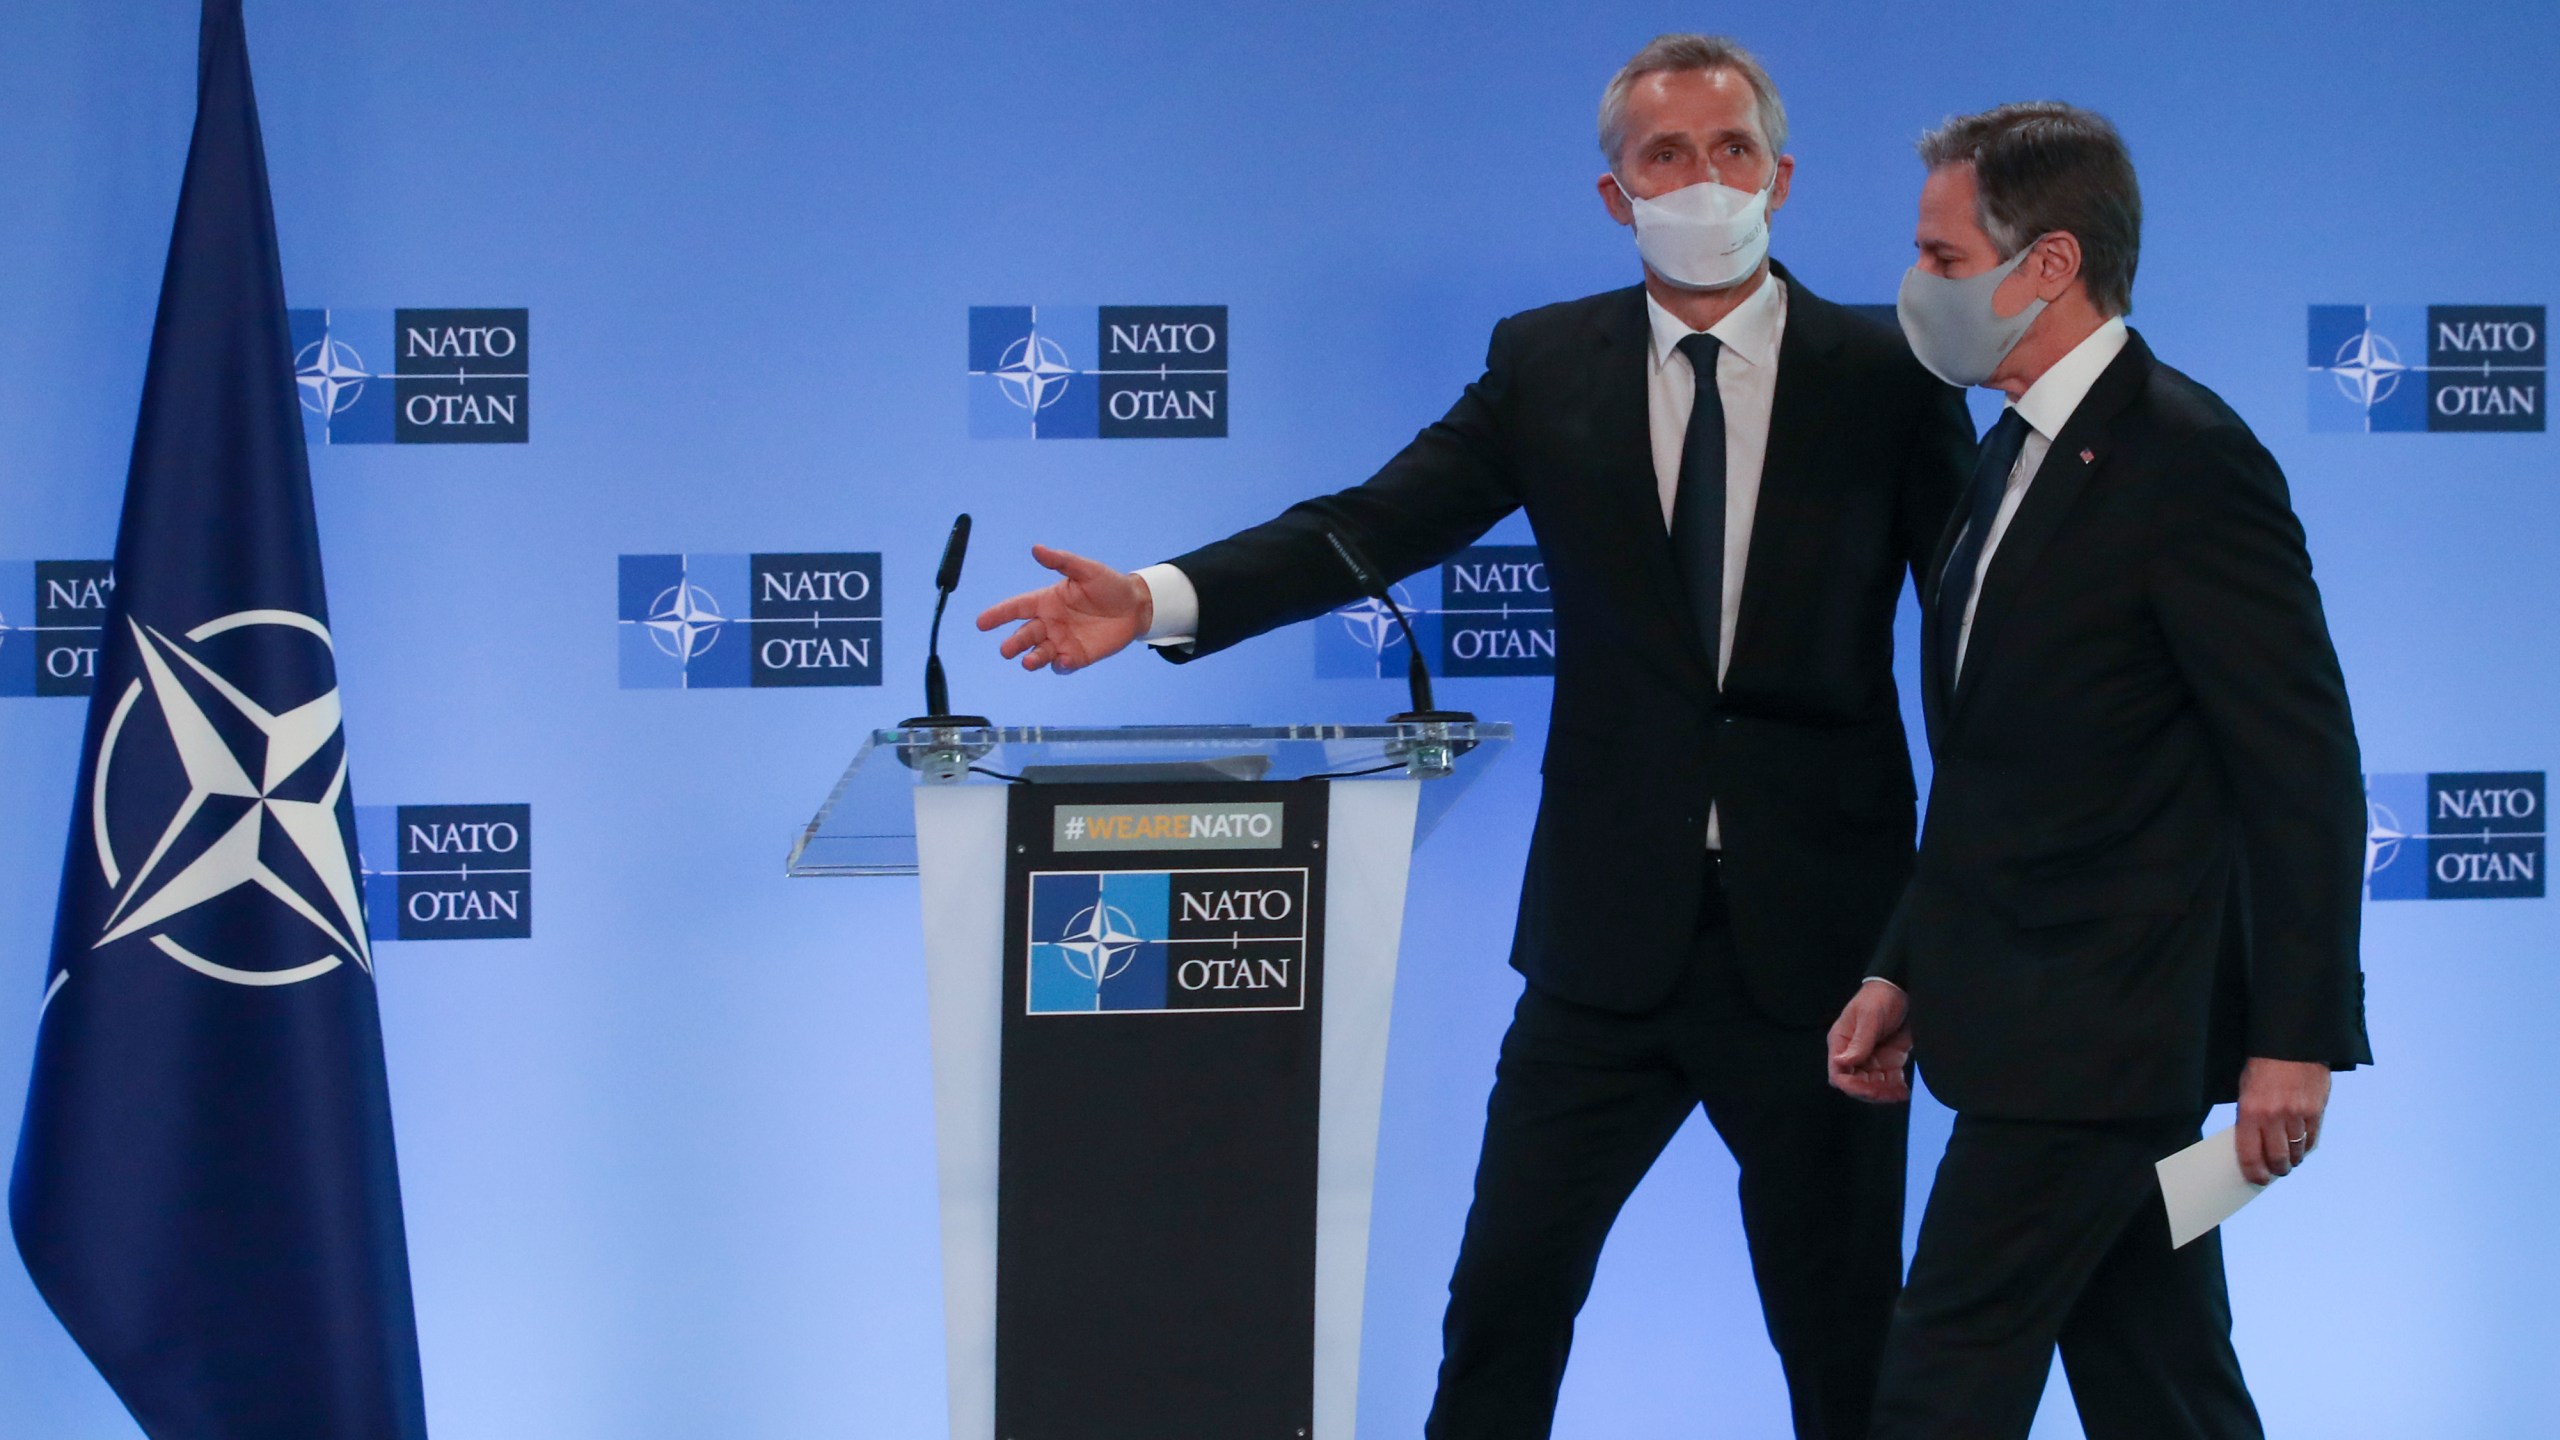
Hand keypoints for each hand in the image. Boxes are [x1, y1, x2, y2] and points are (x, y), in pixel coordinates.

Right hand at [974, 544, 1153, 673]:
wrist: (1135, 606)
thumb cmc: (1108, 585)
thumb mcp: (1086, 570)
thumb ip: (1061, 561)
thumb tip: (1037, 548)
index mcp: (1046, 601)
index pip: (1016, 607)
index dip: (998, 614)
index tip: (981, 622)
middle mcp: (1049, 623)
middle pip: (1024, 635)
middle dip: (1014, 643)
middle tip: (1006, 650)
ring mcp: (1062, 641)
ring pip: (1039, 653)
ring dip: (1032, 659)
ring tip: (1028, 662)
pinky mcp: (1077, 656)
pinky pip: (1062, 664)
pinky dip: (1059, 665)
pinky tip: (1063, 661)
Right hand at [1827, 979, 1913, 1103]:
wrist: (1903, 989)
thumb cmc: (1880, 998)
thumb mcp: (1869, 1018)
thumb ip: (1859, 1043)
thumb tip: (1841, 1063)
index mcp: (1841, 1042)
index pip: (1838, 1072)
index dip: (1851, 1085)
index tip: (1869, 1089)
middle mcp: (1853, 1054)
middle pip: (1856, 1083)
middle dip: (1871, 1091)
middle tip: (1890, 1092)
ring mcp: (1871, 1058)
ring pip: (1873, 1086)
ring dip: (1885, 1093)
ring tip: (1901, 1093)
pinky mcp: (1888, 1060)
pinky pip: (1888, 1081)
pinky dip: (1895, 1089)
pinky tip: (1904, 1091)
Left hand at [2234, 1057, 2329, 1184]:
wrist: (2290, 1044)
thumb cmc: (2262, 1069)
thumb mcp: (2246, 1091)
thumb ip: (2250, 1119)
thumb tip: (2255, 1149)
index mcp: (2250, 1111)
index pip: (2249, 1153)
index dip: (2253, 1172)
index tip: (2257, 1179)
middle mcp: (2273, 1115)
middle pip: (2276, 1158)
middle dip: (2276, 1170)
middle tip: (2276, 1171)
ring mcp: (2297, 1114)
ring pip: (2296, 1151)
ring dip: (2292, 1160)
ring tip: (2289, 1160)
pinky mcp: (2316, 1110)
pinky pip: (2312, 1139)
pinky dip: (2306, 1147)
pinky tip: (2302, 1147)